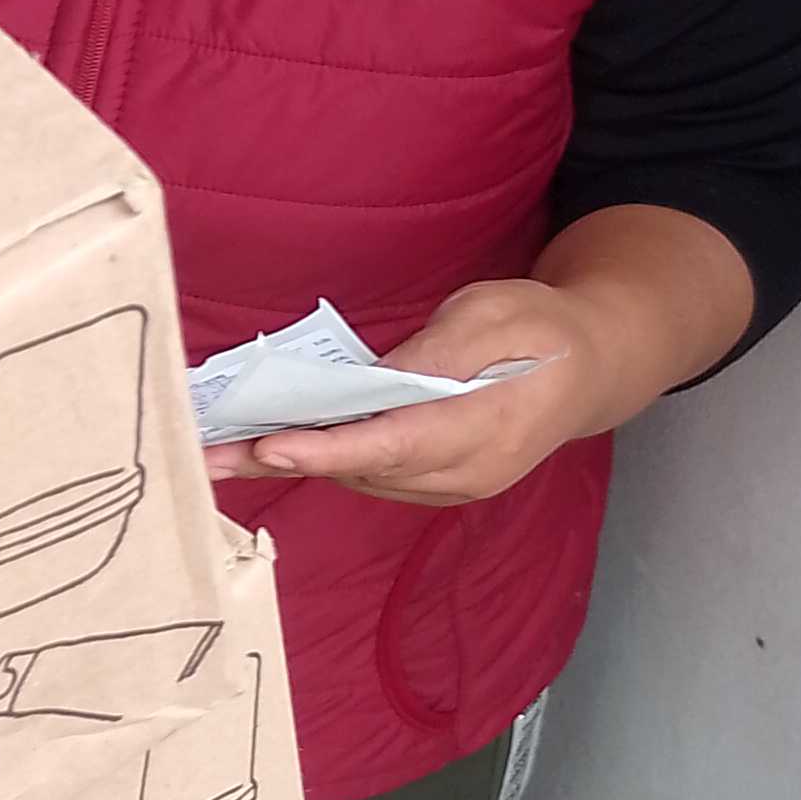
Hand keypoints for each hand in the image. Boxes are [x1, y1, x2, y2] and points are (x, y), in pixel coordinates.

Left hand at [202, 208, 756, 509]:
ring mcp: (455, 486)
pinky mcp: (444, 486)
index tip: (269, 449)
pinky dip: (329, 458)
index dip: (326, 449)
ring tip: (224, 447)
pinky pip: (376, 475)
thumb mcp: (492, 314)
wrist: (593, 369)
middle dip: (283, 459)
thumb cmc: (541, 328)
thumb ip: (435, 352)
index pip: (391, 444)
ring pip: (362, 477)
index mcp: (483, 425)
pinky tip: (282, 440)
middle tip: (207, 449)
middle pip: (361, 468)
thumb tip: (377, 381)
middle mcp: (465, 471)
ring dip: (297, 461)